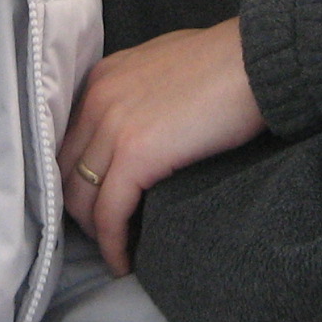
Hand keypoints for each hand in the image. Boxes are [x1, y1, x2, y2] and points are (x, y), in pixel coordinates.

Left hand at [59, 20, 265, 273]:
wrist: (256, 60)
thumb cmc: (227, 63)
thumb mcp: (165, 65)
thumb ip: (141, 91)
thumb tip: (144, 122)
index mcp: (102, 78)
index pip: (69, 141)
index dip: (77, 178)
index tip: (94, 203)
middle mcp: (97, 99)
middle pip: (66, 171)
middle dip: (80, 209)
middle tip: (104, 235)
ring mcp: (112, 126)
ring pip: (82, 198)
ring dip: (95, 233)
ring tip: (117, 252)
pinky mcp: (135, 154)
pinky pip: (110, 214)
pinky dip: (113, 244)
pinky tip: (125, 262)